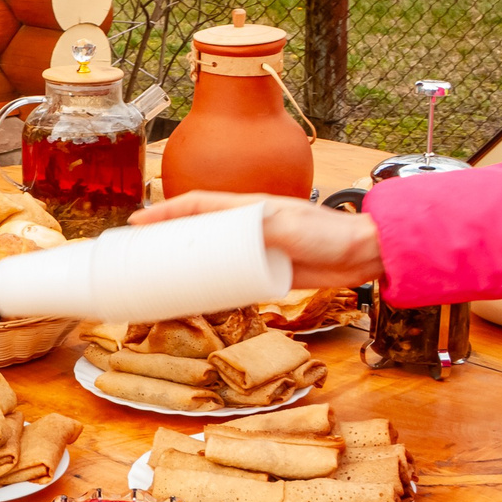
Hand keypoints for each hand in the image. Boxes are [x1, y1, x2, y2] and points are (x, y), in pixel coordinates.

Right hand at [130, 190, 384, 288]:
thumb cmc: (329, 233)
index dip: (165, 212)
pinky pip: (231, 277)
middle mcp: (248, 227)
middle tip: (139, 254)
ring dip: (186, 262)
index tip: (138, 222)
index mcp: (248, 208)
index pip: (197, 205)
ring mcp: (257, 250)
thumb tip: (233, 237)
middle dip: (167, 238)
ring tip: (159, 277)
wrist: (363, 253)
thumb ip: (264, 229)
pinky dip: (212, 284)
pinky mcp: (268, 272)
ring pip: (211, 255)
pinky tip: (198, 296)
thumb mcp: (292, 227)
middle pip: (198, 230)